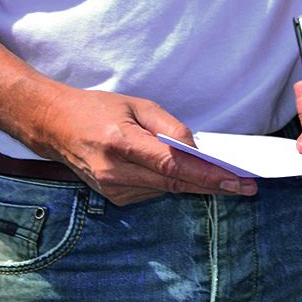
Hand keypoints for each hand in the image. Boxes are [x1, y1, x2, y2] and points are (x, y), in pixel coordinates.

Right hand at [29, 89, 256, 205]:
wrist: (54, 126)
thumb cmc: (96, 110)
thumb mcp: (137, 105)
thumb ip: (170, 126)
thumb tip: (197, 147)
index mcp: (121, 143)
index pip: (173, 166)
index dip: (207, 176)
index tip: (236, 181)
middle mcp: (115, 171)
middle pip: (175, 184)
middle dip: (213, 186)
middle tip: (246, 187)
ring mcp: (112, 188)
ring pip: (166, 190)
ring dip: (195, 184)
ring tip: (225, 177)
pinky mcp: (113, 197)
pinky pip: (153, 191)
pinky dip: (171, 182)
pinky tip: (184, 173)